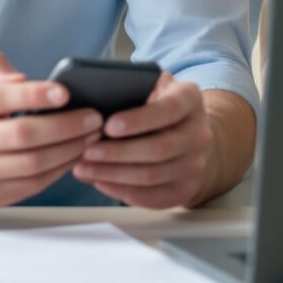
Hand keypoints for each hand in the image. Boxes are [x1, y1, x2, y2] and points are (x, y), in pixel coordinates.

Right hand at [0, 51, 103, 209]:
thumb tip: (21, 76)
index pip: (1, 98)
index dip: (36, 95)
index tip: (66, 91)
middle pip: (25, 135)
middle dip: (67, 126)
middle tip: (94, 117)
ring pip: (34, 163)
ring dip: (70, 150)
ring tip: (91, 136)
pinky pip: (31, 185)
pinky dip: (58, 171)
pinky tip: (72, 156)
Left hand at [71, 75, 212, 208]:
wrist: (189, 136)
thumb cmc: (159, 106)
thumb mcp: (153, 85)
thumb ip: (133, 87)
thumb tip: (95, 99)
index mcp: (190, 99)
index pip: (168, 109)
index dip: (138, 120)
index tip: (108, 125)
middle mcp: (199, 133)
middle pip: (159, 148)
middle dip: (118, 152)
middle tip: (87, 151)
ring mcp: (195, 164)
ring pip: (151, 176)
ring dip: (113, 174)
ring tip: (83, 168)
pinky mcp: (185, 189)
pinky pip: (150, 196)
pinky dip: (120, 190)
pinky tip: (99, 181)